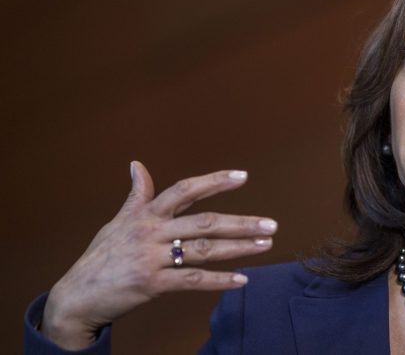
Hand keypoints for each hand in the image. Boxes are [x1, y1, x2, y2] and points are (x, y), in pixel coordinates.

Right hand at [40, 161, 276, 349]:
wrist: (76, 296)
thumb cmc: (101, 257)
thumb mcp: (118, 222)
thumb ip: (137, 196)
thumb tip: (137, 165)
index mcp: (146, 214)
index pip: (185, 190)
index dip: (214, 181)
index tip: (243, 176)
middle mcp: (150, 232)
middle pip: (204, 222)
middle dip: (240, 222)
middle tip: (271, 224)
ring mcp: (151, 258)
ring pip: (203, 250)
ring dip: (239, 248)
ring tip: (266, 245)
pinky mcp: (151, 284)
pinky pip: (192, 280)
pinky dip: (218, 280)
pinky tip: (241, 279)